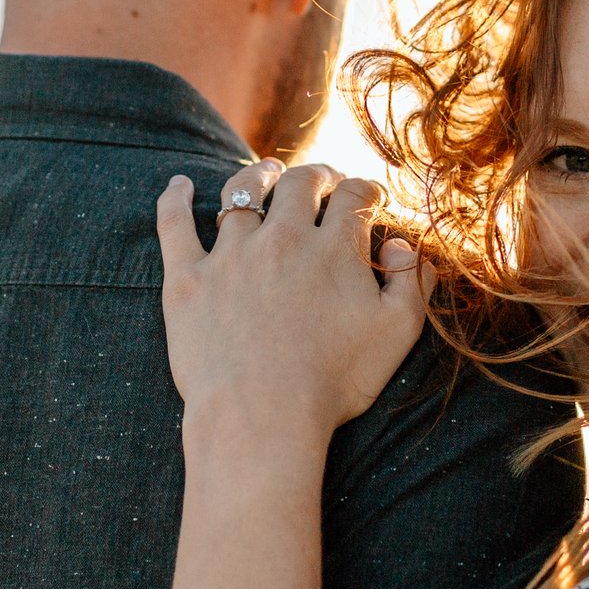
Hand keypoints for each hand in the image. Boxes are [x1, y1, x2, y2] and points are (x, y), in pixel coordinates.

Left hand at [156, 163, 430, 440]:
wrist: (260, 416)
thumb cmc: (333, 383)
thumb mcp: (397, 335)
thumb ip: (412, 283)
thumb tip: (405, 246)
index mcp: (334, 249)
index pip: (354, 197)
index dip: (365, 190)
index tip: (367, 196)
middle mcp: (282, 238)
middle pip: (301, 184)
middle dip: (317, 175)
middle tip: (323, 179)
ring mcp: (231, 254)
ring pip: (242, 193)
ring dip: (258, 177)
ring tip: (266, 173)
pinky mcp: (188, 278)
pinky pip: (175, 225)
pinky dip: (176, 199)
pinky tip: (179, 184)